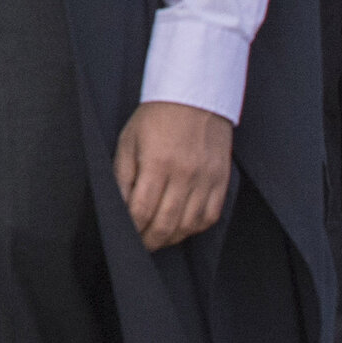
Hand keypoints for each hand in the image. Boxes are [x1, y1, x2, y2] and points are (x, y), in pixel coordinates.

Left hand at [112, 99, 233, 249]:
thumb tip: (120, 208)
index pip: (142, 210)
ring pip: (189, 225)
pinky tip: (182, 228)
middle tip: (140, 246)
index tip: (125, 236)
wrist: (194, 95)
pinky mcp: (221, 179)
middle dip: (149, 241)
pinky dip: (195, 228)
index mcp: (157, 162)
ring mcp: (206, 178)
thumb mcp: (128, 141)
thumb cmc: (155, 117)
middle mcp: (184, 174)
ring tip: (158, 239)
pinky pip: (211, 216)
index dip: (132, 230)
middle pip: (166, 223)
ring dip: (171, 238)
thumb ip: (122, 176)